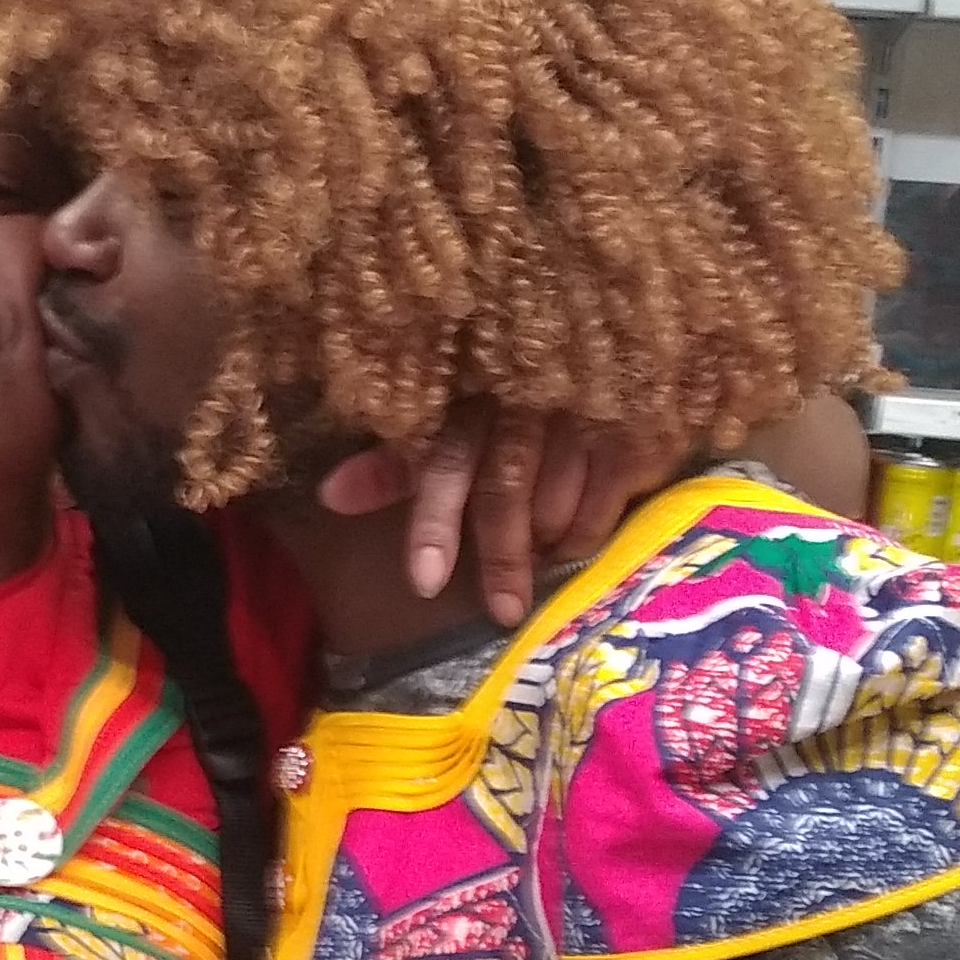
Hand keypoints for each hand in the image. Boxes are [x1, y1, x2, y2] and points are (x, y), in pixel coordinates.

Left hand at [316, 406, 659, 627]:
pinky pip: (603, 504)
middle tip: (502, 610)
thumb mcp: (453, 421)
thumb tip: (329, 496)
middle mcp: (523, 398)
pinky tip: (573, 537)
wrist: (611, 349)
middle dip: (500, 557)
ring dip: (543, 542)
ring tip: (540, 553)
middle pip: (504, 490)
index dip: (434, 520)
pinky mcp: (631, 430)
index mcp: (468, 396)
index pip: (445, 460)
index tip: (426, 581)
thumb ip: (397, 463)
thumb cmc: (515, 398)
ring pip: (554, 504)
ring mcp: (580, 412)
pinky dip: (583, 532)